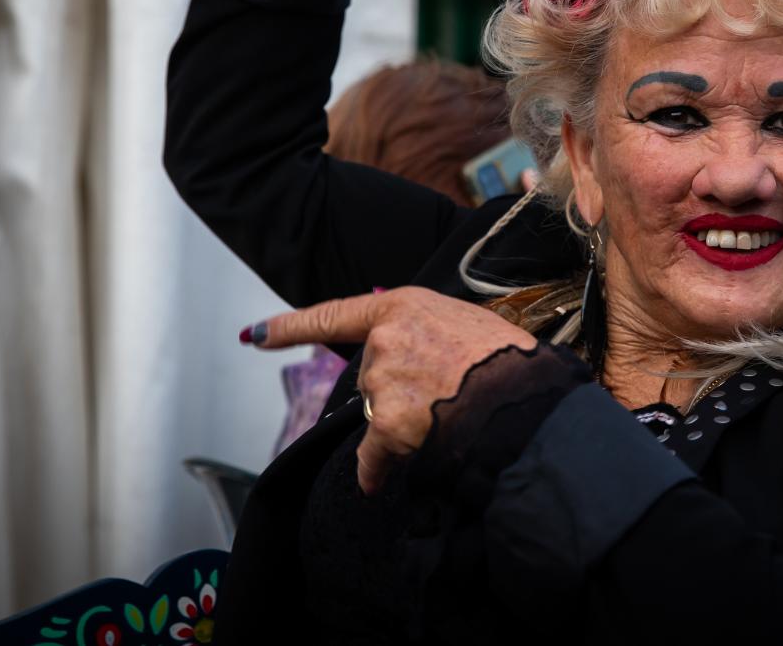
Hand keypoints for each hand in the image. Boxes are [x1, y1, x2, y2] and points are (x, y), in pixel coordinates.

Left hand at [243, 287, 535, 493]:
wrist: (527, 397)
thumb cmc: (510, 361)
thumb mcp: (468, 324)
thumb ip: (430, 334)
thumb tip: (421, 364)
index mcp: (404, 308)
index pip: (335, 316)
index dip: (291, 327)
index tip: (254, 334)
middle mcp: (385, 340)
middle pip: (372, 379)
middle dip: (398, 394)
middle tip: (447, 398)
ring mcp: (383, 380)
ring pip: (378, 417)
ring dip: (403, 427)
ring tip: (452, 419)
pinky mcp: (386, 422)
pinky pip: (374, 457)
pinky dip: (380, 469)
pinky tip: (392, 475)